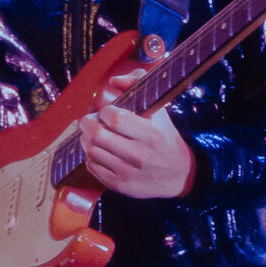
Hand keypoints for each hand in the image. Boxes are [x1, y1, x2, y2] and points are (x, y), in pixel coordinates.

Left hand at [82, 71, 196, 200]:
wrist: (179, 176)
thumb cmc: (166, 139)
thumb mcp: (160, 112)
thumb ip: (140, 86)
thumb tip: (114, 81)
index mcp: (151, 136)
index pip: (115, 118)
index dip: (105, 110)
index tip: (106, 110)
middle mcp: (139, 156)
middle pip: (98, 136)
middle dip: (88, 123)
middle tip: (89, 119)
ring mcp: (127, 173)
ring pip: (91, 151)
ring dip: (86, 138)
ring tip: (92, 134)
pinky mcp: (119, 185)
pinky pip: (92, 167)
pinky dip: (90, 155)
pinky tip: (97, 150)